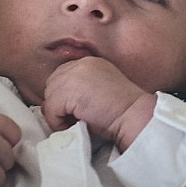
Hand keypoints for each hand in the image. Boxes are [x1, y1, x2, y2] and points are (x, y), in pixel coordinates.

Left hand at [41, 56, 157, 146]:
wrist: (136, 117)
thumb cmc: (123, 111)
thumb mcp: (100, 90)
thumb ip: (81, 88)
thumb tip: (56, 103)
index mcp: (89, 63)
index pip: (60, 77)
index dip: (64, 97)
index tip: (79, 111)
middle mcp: (80, 64)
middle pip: (51, 86)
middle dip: (60, 105)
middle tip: (78, 118)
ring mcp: (74, 76)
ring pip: (49, 99)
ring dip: (59, 115)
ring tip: (79, 121)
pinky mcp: (70, 92)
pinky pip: (51, 111)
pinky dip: (59, 123)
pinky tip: (78, 124)